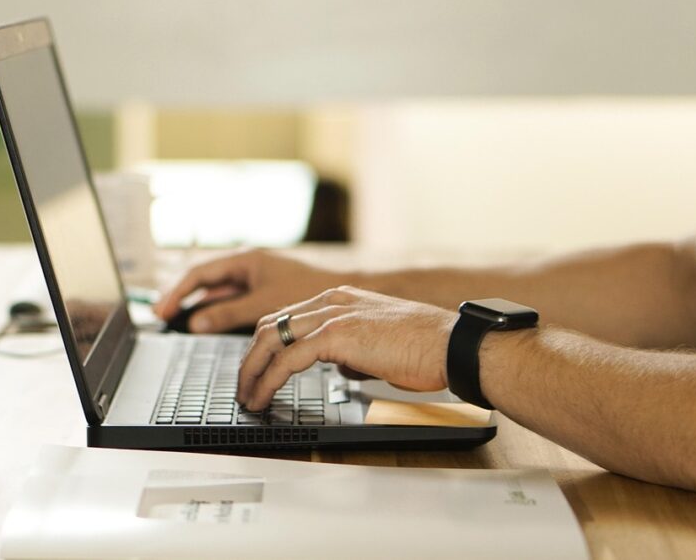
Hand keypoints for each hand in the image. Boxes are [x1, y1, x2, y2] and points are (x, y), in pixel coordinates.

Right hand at [154, 250, 344, 332]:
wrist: (343, 294)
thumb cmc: (310, 291)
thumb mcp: (264, 305)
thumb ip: (228, 314)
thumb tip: (196, 322)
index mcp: (245, 260)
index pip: (200, 273)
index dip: (178, 292)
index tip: (162, 310)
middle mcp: (246, 266)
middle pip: (204, 281)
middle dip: (181, 297)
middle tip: (160, 315)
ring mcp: (253, 279)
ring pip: (217, 292)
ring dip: (197, 304)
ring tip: (175, 319)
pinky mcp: (262, 292)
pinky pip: (230, 300)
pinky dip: (216, 311)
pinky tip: (205, 323)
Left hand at [236, 286, 455, 410]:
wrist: (452, 345)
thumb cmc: (426, 348)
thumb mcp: (379, 344)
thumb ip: (353, 350)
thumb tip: (340, 367)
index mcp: (340, 298)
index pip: (286, 316)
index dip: (265, 344)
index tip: (256, 368)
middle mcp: (331, 300)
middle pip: (269, 324)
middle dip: (250, 358)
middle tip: (243, 385)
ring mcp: (332, 315)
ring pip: (270, 339)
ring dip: (252, 371)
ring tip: (247, 396)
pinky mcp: (337, 336)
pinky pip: (288, 359)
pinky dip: (269, 380)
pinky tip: (263, 397)